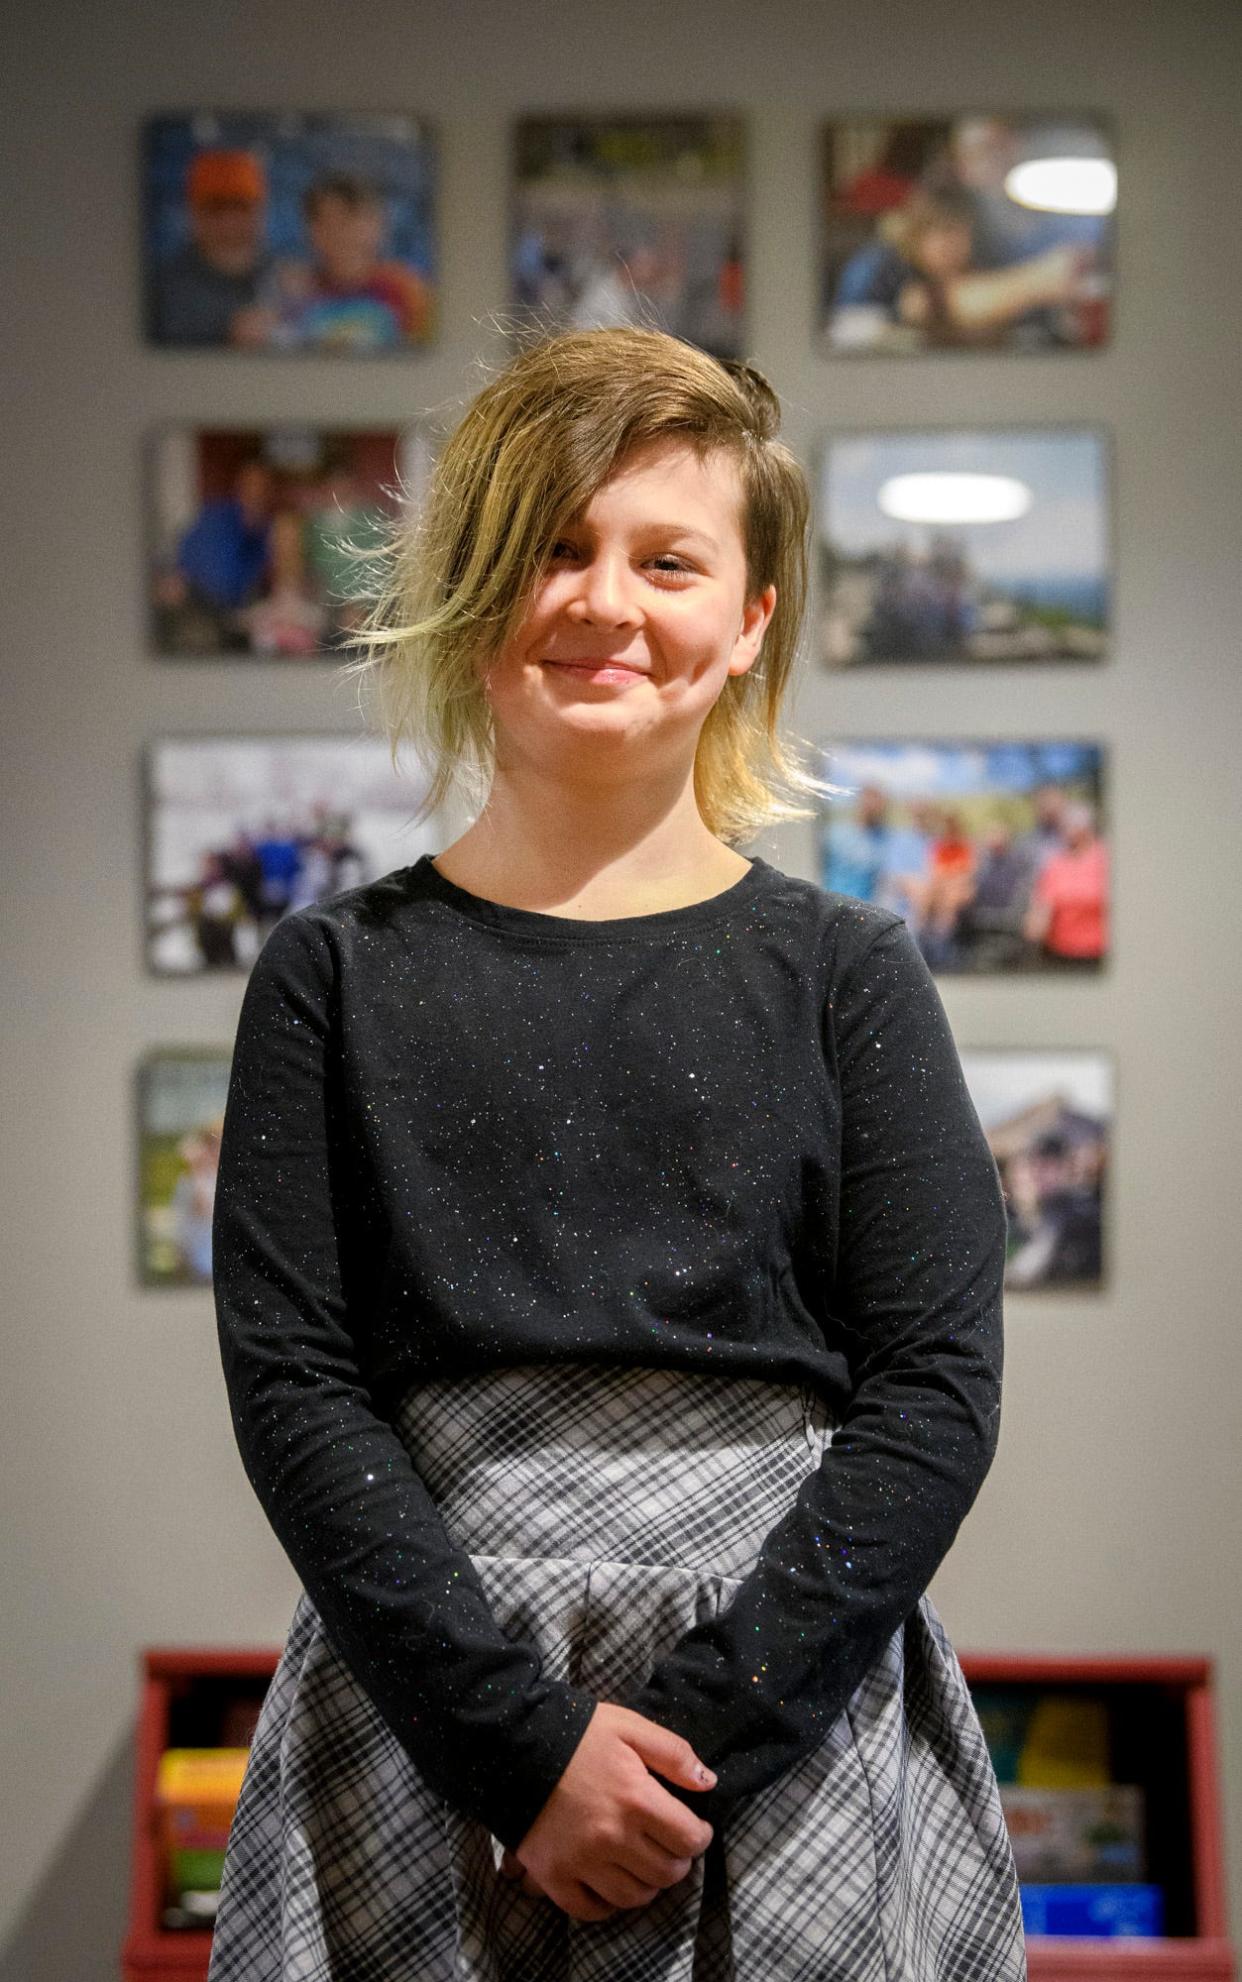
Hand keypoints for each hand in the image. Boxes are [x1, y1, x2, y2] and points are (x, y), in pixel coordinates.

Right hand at [497, 1702, 716, 1921]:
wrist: (513, 1744)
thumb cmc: (577, 1733)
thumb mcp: (629, 1727)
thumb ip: (673, 1754)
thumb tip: (709, 1782)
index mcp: (637, 1799)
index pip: (690, 1840)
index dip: (700, 1836)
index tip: (696, 1829)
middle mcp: (613, 1838)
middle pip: (666, 1873)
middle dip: (677, 1860)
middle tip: (669, 1845)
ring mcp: (582, 1862)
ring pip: (634, 1897)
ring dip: (647, 1884)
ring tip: (642, 1863)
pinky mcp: (554, 1877)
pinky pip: (591, 1910)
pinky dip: (607, 1904)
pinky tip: (610, 1883)